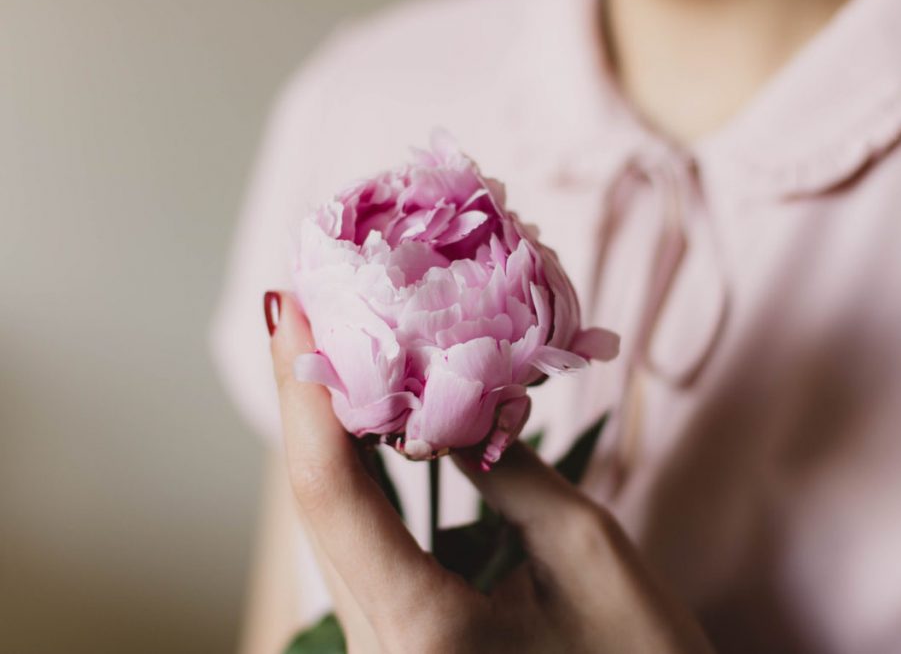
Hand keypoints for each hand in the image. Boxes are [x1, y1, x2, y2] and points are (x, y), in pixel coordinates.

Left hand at [267, 292, 713, 653]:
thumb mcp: (585, 551)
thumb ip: (506, 468)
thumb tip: (454, 392)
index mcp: (421, 632)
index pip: (334, 492)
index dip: (307, 390)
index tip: (292, 305)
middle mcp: (379, 648)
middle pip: (319, 504)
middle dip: (310, 397)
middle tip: (307, 304)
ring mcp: (383, 651)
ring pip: (333, 526)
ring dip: (330, 431)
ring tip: (331, 342)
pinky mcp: (400, 644)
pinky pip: (363, 549)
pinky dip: (359, 476)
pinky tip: (364, 421)